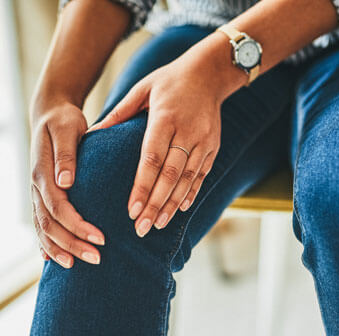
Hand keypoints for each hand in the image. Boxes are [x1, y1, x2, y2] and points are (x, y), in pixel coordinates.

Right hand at [30, 101, 104, 267]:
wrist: (50, 115)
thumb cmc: (63, 122)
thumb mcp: (67, 130)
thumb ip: (66, 155)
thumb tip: (65, 182)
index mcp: (43, 173)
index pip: (59, 208)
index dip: (78, 226)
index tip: (101, 239)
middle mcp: (37, 188)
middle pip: (50, 225)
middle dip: (73, 244)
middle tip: (97, 259)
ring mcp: (36, 194)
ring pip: (43, 228)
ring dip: (59, 248)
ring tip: (77, 265)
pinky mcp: (41, 196)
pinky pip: (40, 223)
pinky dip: (46, 242)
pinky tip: (53, 257)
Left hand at [89, 57, 223, 236]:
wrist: (210, 73)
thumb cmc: (170, 80)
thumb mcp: (142, 88)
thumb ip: (120, 112)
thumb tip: (94, 133)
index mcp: (166, 118)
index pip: (152, 159)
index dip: (142, 187)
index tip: (131, 210)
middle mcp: (187, 132)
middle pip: (170, 176)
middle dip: (155, 204)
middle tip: (141, 228)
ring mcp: (204, 141)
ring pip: (187, 180)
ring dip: (173, 204)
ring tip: (158, 225)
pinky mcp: (213, 147)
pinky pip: (202, 175)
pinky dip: (192, 193)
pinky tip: (182, 209)